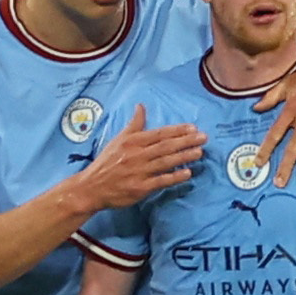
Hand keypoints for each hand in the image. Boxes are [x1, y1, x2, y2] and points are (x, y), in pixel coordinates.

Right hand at [78, 106, 203, 209]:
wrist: (91, 187)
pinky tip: (188, 173)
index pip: (159, 133)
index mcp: (133, 141)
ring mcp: (139, 171)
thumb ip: (134, 124)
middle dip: (186, 141)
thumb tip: (141, 106)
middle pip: (166, 146)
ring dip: (183, 156)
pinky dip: (174, 177)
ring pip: (165, 162)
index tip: (193, 128)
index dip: (177, 130)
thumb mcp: (118, 139)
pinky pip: (160, 181)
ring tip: (199, 152)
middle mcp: (137, 154)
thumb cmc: (106, 163)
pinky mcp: (140, 188)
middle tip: (204, 138)